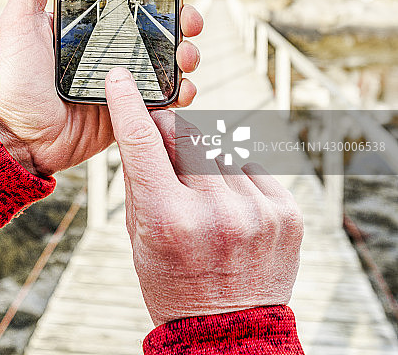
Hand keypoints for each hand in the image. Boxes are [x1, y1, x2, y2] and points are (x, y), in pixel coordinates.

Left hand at [0, 0, 205, 175]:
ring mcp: (131, 72)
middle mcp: (119, 41)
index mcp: (98, 17)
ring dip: (190, 48)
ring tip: (186, 51)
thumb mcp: (20, 19)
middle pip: (167, 18)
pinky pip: (170, 94)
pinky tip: (182, 87)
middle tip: (190, 14)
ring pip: (176, 53)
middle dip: (188, 10)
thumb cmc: (18, 77)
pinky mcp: (136, 104)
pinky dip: (184, 90)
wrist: (23, 135)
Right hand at [105, 67, 303, 326]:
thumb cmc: (173, 282)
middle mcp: (215, 211)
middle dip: (170, 131)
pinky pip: (252, 167)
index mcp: (169, 220)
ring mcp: (256, 211)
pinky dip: (235, 175)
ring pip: (220, 148)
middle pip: (187, 134)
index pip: (142, 143)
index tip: (121, 77)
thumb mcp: (139, 237)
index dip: (128, 104)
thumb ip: (138, 178)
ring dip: (204, 157)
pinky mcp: (285, 212)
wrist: (230, 334)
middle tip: (164, 143)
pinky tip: (229, 203)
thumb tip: (139, 123)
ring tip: (201, 193)